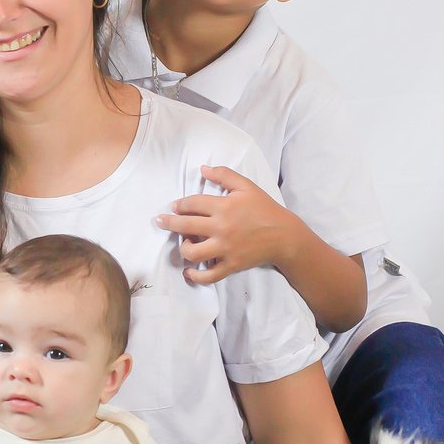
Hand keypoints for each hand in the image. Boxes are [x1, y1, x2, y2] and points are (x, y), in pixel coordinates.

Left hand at [156, 166, 293, 284]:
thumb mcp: (246, 186)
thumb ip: (224, 175)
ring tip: (185, 242)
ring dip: (183, 247)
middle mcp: (221, 228)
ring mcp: (225, 249)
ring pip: (192, 253)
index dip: (179, 204)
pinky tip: (188, 271)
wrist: (284, 235)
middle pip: (184, 226)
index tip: (175, 206)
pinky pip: (208, 275)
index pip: (192, 204)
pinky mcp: (231, 265)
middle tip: (160, 221)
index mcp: (224, 207)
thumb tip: (203, 168)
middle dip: (168, 223)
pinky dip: (195, 276)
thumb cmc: (265, 209)